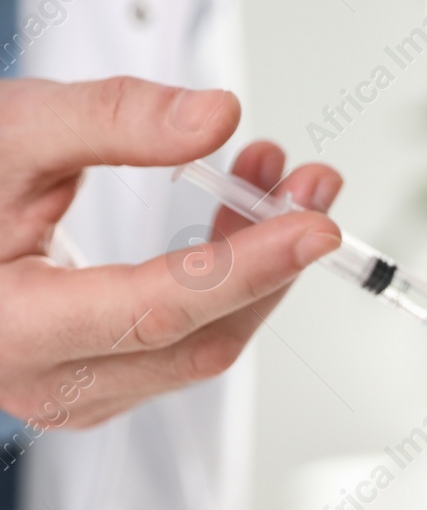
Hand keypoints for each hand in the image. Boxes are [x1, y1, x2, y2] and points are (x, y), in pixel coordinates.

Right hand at [0, 76, 342, 428]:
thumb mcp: (8, 130)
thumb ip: (109, 121)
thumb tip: (214, 117)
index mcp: (9, 329)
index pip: (157, 310)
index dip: (246, 267)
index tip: (312, 227)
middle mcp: (45, 382)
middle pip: (198, 340)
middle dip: (270, 262)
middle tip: (312, 188)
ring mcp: (77, 391)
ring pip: (200, 343)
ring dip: (254, 264)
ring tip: (278, 181)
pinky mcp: (98, 379)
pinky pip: (184, 339)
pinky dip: (224, 279)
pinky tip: (239, 216)